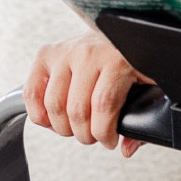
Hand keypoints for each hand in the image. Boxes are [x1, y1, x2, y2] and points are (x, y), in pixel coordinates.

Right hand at [23, 34, 153, 156]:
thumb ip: (144, 118)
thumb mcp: (149, 86)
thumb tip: (127, 148)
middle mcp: (87, 53)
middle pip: (76, 110)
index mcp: (116, 60)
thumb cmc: (132, 61)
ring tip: (76, 127)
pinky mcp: (47, 54)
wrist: (117, 33)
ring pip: (53, 105)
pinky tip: (53, 119)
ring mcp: (64, 52)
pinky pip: (32, 92)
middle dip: (85, 134)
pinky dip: (39, 113)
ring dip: (63, 127)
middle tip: (92, 135)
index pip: (103, 106)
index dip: (104, 133)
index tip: (109, 141)